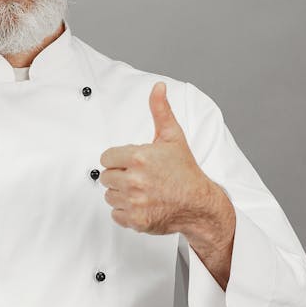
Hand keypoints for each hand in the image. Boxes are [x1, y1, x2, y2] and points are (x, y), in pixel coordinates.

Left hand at [98, 82, 218, 234]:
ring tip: (142, 191)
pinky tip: (142, 204)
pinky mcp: (136, 220)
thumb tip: (158, 87)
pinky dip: (126, 212)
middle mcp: (134, 180)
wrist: (199, 203)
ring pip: (110, 196)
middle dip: (120, 176)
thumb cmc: (185, 171)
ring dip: (121, 194)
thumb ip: (160, 110)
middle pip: (106, 177)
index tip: (132, 163)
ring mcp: (135, 201)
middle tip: (139, 178)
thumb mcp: (173, 137)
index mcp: (138, 157)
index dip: (118, 160)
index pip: (106, 158)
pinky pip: (116, 214)